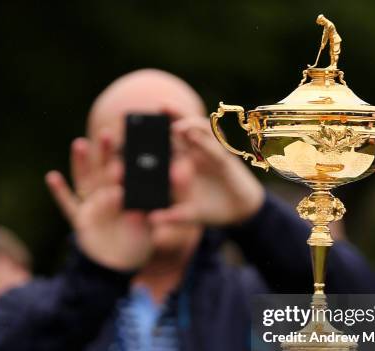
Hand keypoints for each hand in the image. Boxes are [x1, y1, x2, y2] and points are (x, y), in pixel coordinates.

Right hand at [46, 133, 152, 270]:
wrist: (119, 267)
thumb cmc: (137, 245)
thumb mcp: (146, 231)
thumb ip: (143, 219)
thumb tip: (142, 210)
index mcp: (126, 197)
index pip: (127, 174)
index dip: (127, 159)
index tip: (131, 144)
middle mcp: (108, 197)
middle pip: (105, 170)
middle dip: (105, 153)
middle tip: (107, 134)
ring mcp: (92, 207)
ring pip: (86, 181)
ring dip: (81, 163)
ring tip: (79, 144)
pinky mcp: (80, 220)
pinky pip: (68, 204)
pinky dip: (60, 191)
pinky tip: (52, 176)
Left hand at [150, 116, 264, 226]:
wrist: (240, 211)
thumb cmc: (213, 210)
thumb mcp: (191, 215)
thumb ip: (173, 216)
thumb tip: (152, 219)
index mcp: (183, 165)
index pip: (165, 146)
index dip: (153, 134)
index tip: (134, 128)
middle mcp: (194, 155)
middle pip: (178, 130)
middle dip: (168, 116)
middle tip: (153, 107)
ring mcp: (209, 153)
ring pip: (196, 128)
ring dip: (184, 119)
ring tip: (169, 117)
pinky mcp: (224, 157)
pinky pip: (213, 142)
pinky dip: (202, 135)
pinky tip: (191, 132)